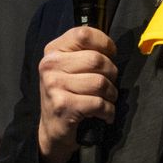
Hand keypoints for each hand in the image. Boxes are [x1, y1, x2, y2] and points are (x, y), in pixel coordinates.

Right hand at [36, 25, 118, 162]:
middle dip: (111, 74)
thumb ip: (85, 52)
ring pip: (100, 82)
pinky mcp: (62, 106)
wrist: (53, 129)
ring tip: (105, 100)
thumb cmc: (68, 95)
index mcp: (53, 51)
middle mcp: (50, 65)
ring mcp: (54, 85)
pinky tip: (104, 114)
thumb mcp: (70, 68)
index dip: (105, 44)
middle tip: (108, 85)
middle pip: (97, 60)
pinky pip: (99, 103)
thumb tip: (112, 48)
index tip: (110, 55)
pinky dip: (108, 111)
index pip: (84, 33)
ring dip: (110, 94)